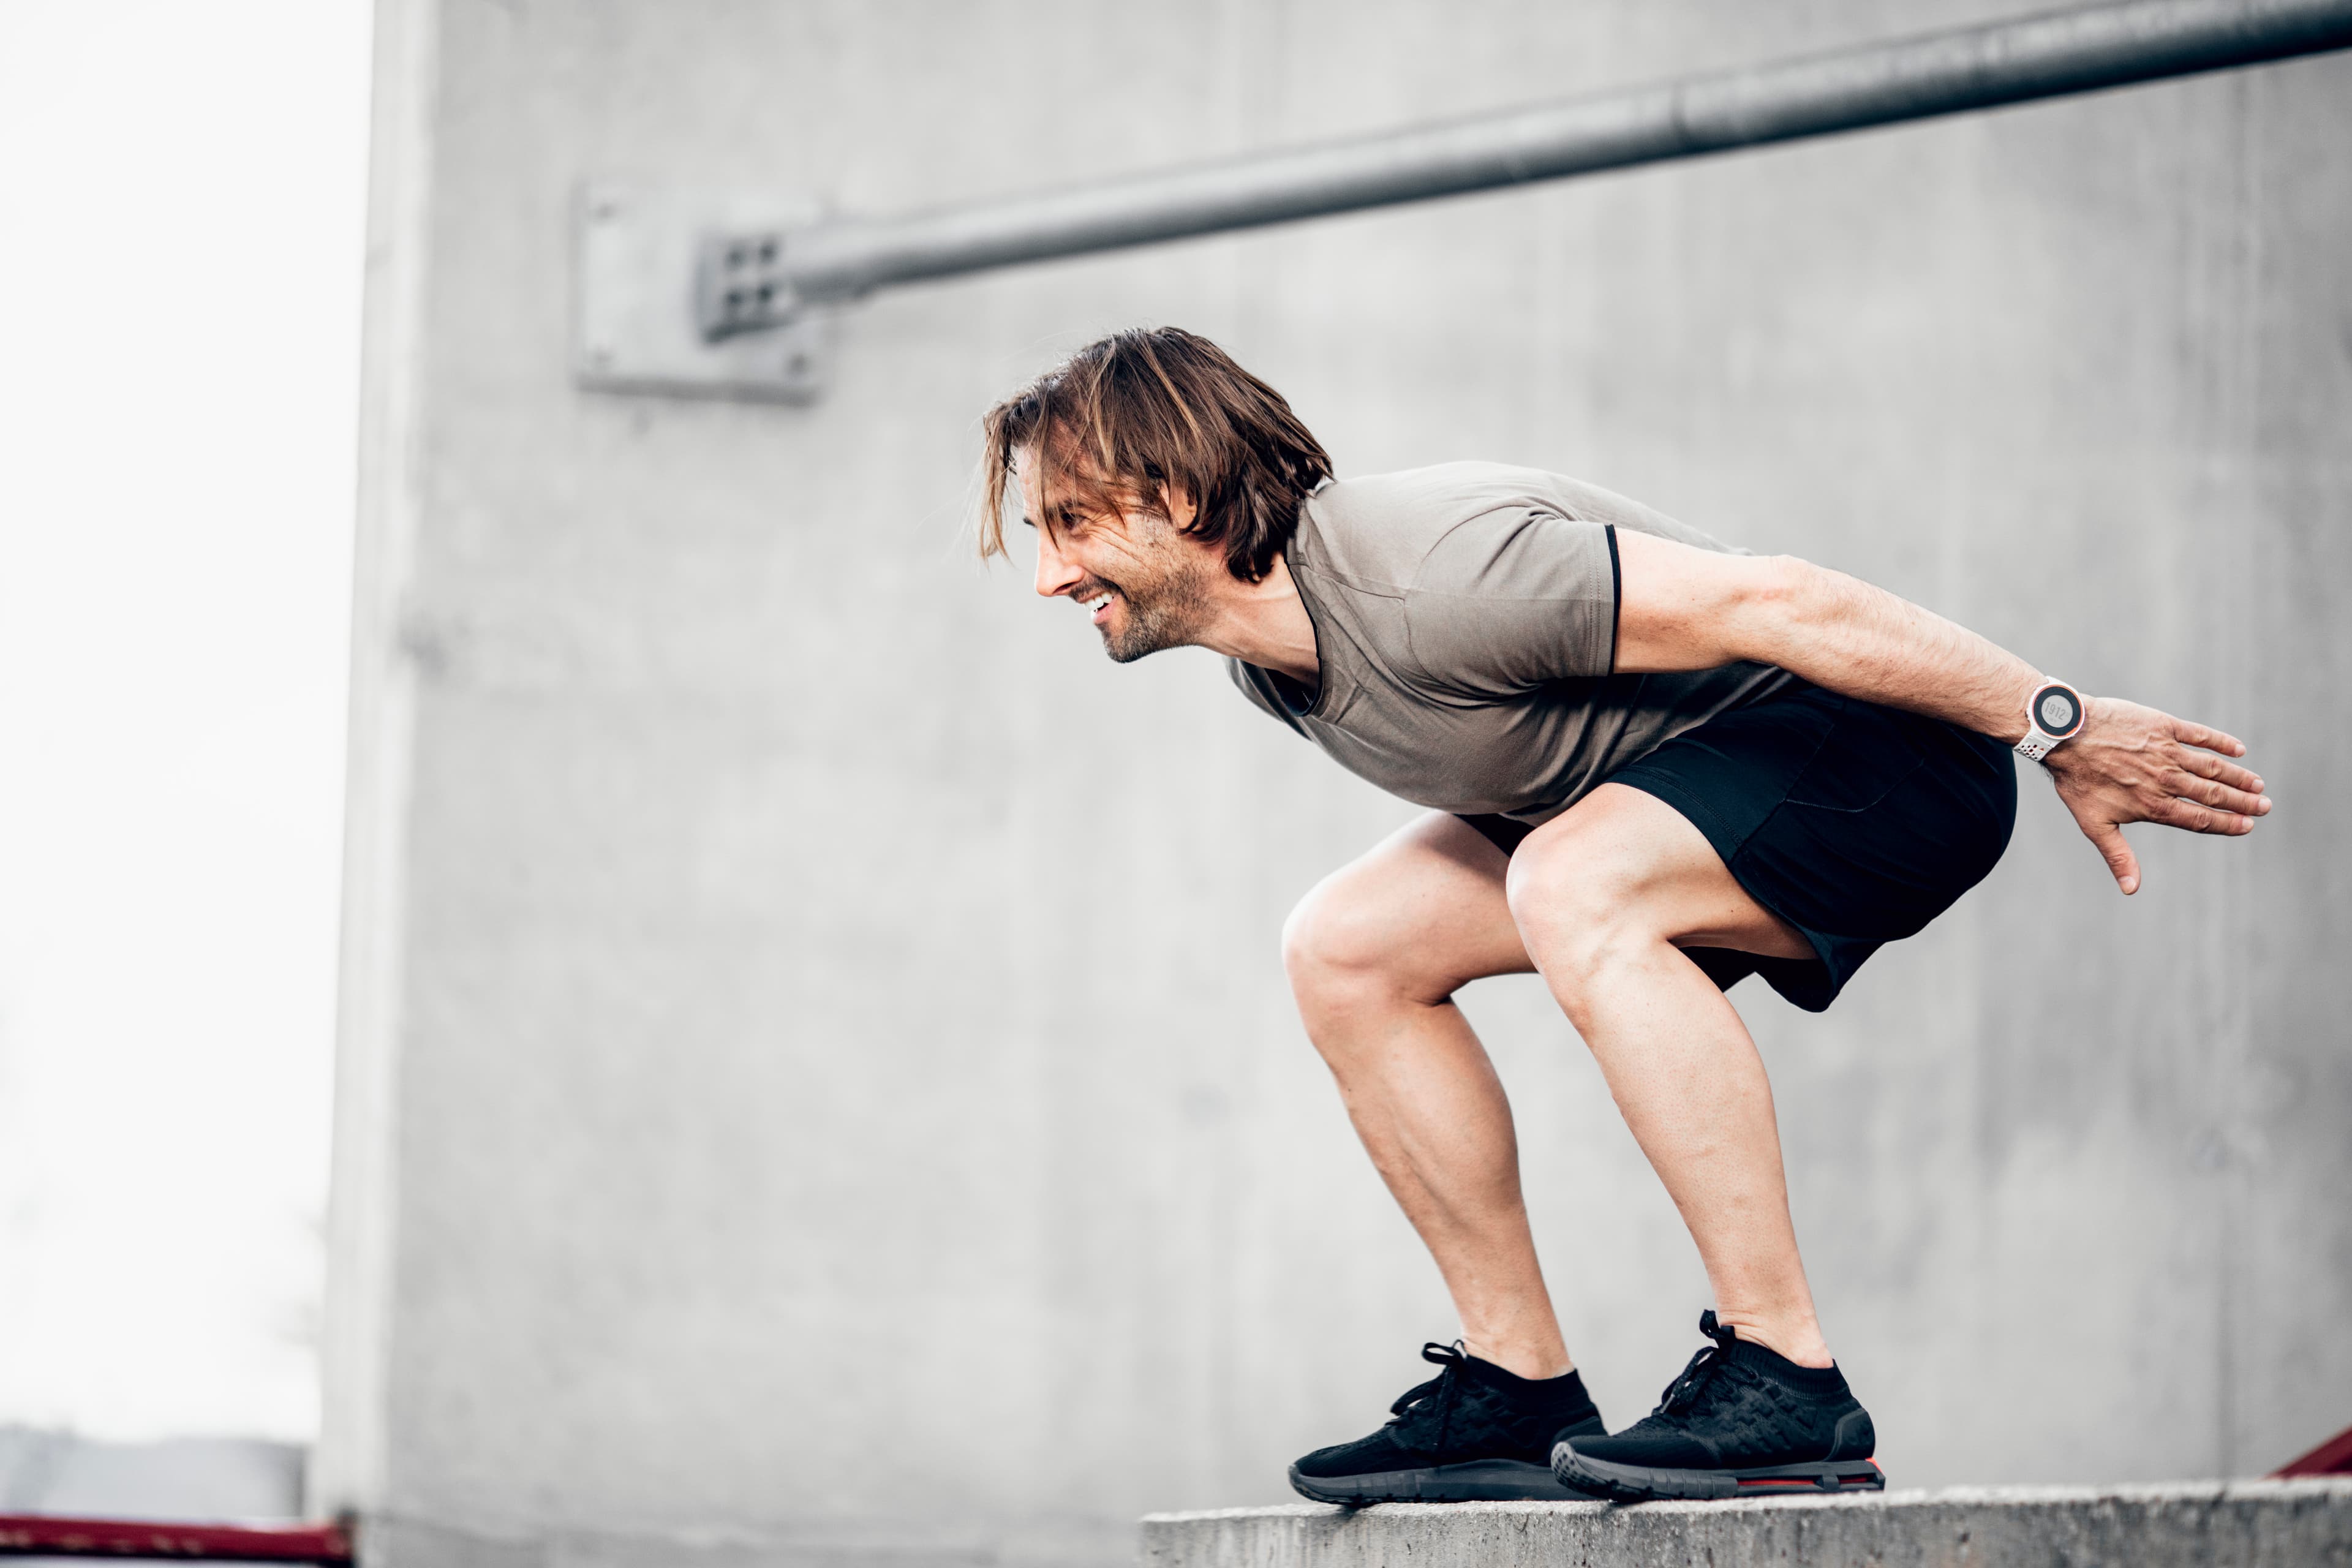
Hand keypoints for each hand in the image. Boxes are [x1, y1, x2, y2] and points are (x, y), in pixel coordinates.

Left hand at [2043, 696, 2269, 894]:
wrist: (2064, 735)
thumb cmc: (2077, 781)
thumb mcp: (2094, 824)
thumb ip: (2118, 856)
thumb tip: (2131, 890)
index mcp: (2153, 805)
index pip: (2199, 819)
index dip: (2226, 824)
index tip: (2248, 826)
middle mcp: (2166, 779)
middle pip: (2212, 794)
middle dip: (2242, 803)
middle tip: (2265, 807)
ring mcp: (2166, 751)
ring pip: (2212, 767)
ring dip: (2238, 777)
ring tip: (2258, 785)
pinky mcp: (2163, 725)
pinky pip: (2199, 734)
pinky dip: (2221, 741)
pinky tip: (2238, 749)